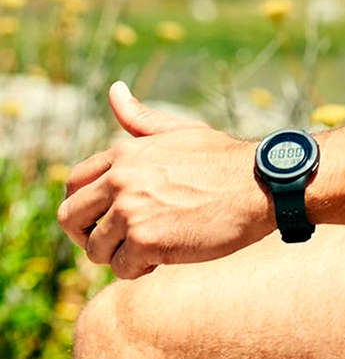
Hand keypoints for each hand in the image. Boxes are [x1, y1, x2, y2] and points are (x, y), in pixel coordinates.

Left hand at [56, 82, 273, 279]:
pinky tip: (165, 255)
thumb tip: (114, 89)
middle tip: (119, 239)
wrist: (260, 184)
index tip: (105, 216)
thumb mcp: (179, 132)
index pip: (73, 183)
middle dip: (88, 234)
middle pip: (70, 217)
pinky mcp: (145, 240)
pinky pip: (121, 268)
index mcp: (125, 152)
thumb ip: (141, 118)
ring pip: (94, 248)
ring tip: (151, 245)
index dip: (83, 205)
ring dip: (119, 254)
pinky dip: (140, 269)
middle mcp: (121, 178)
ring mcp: (130, 209)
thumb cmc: (222, 159)